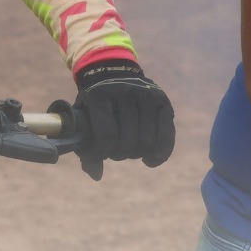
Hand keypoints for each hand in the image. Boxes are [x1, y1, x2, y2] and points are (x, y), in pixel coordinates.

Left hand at [73, 60, 175, 177]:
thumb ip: (85, 150)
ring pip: (147, 141)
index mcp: (98, 95)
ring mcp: (146, 94)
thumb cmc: (94, 107)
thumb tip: (96, 175)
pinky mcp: (162, 101)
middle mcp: (124, 90)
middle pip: (128, 140)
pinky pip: (166, 136)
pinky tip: (150, 160)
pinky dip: (160, 154)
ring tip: (129, 150)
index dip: (103, 152)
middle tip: (115, 151)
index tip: (100, 153)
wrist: (111, 75)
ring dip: (137, 153)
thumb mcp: (83, 122)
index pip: (107, 134)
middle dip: (120, 153)